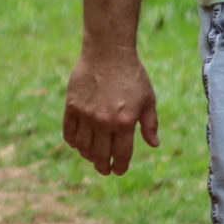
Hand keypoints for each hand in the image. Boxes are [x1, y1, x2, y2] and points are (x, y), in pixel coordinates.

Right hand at [64, 48, 158, 176]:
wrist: (108, 53)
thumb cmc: (132, 75)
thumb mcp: (148, 99)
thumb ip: (150, 124)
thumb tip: (154, 144)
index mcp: (125, 122)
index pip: (121, 155)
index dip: (120, 167)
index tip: (118, 170)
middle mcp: (104, 122)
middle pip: (100, 155)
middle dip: (103, 167)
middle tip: (104, 169)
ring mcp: (86, 115)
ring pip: (83, 147)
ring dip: (88, 156)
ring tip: (92, 156)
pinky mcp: (72, 107)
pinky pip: (69, 133)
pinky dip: (73, 142)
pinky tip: (78, 143)